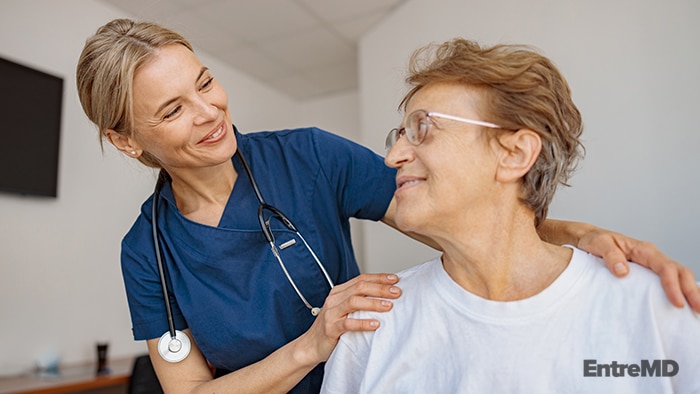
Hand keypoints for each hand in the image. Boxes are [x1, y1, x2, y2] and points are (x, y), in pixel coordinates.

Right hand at [299, 273, 400, 364]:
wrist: (310, 345)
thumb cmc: (332, 327)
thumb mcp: (344, 310)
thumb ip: (359, 301)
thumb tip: (385, 296)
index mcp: (339, 292)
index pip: (361, 279)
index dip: (379, 278)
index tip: (395, 279)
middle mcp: (334, 299)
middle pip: (359, 288)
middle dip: (380, 289)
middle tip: (397, 292)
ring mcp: (331, 313)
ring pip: (353, 302)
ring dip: (373, 303)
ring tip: (388, 306)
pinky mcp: (330, 328)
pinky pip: (348, 323)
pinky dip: (363, 323)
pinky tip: (375, 324)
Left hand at [578, 227, 699, 312]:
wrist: (587, 239)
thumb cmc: (594, 240)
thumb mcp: (598, 244)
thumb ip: (610, 255)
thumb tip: (623, 271)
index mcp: (643, 250)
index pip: (665, 267)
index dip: (673, 285)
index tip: (677, 303)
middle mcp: (652, 256)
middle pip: (680, 272)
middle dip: (692, 291)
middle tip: (699, 310)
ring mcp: (652, 265)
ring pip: (679, 277)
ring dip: (690, 292)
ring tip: (697, 312)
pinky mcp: (648, 274)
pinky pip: (669, 281)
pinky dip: (680, 292)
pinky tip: (684, 306)